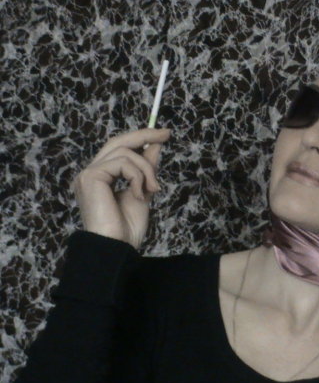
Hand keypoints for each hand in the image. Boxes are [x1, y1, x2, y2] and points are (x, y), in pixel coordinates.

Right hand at [70, 128, 171, 249]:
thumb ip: (146, 169)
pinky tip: (140, 194)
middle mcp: (91, 173)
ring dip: (146, 169)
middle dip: (145, 135)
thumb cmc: (127, 229)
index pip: (120, 149)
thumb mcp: (144, 192)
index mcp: (101, 177)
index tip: (163, 135)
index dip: (141, 138)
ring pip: (125, 153)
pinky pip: (123, 164)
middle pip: (118, 142)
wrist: (117, 248)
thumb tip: (155, 145)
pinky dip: (138, 177)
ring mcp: (88, 174)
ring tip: (153, 189)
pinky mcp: (90, 177)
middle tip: (166, 134)